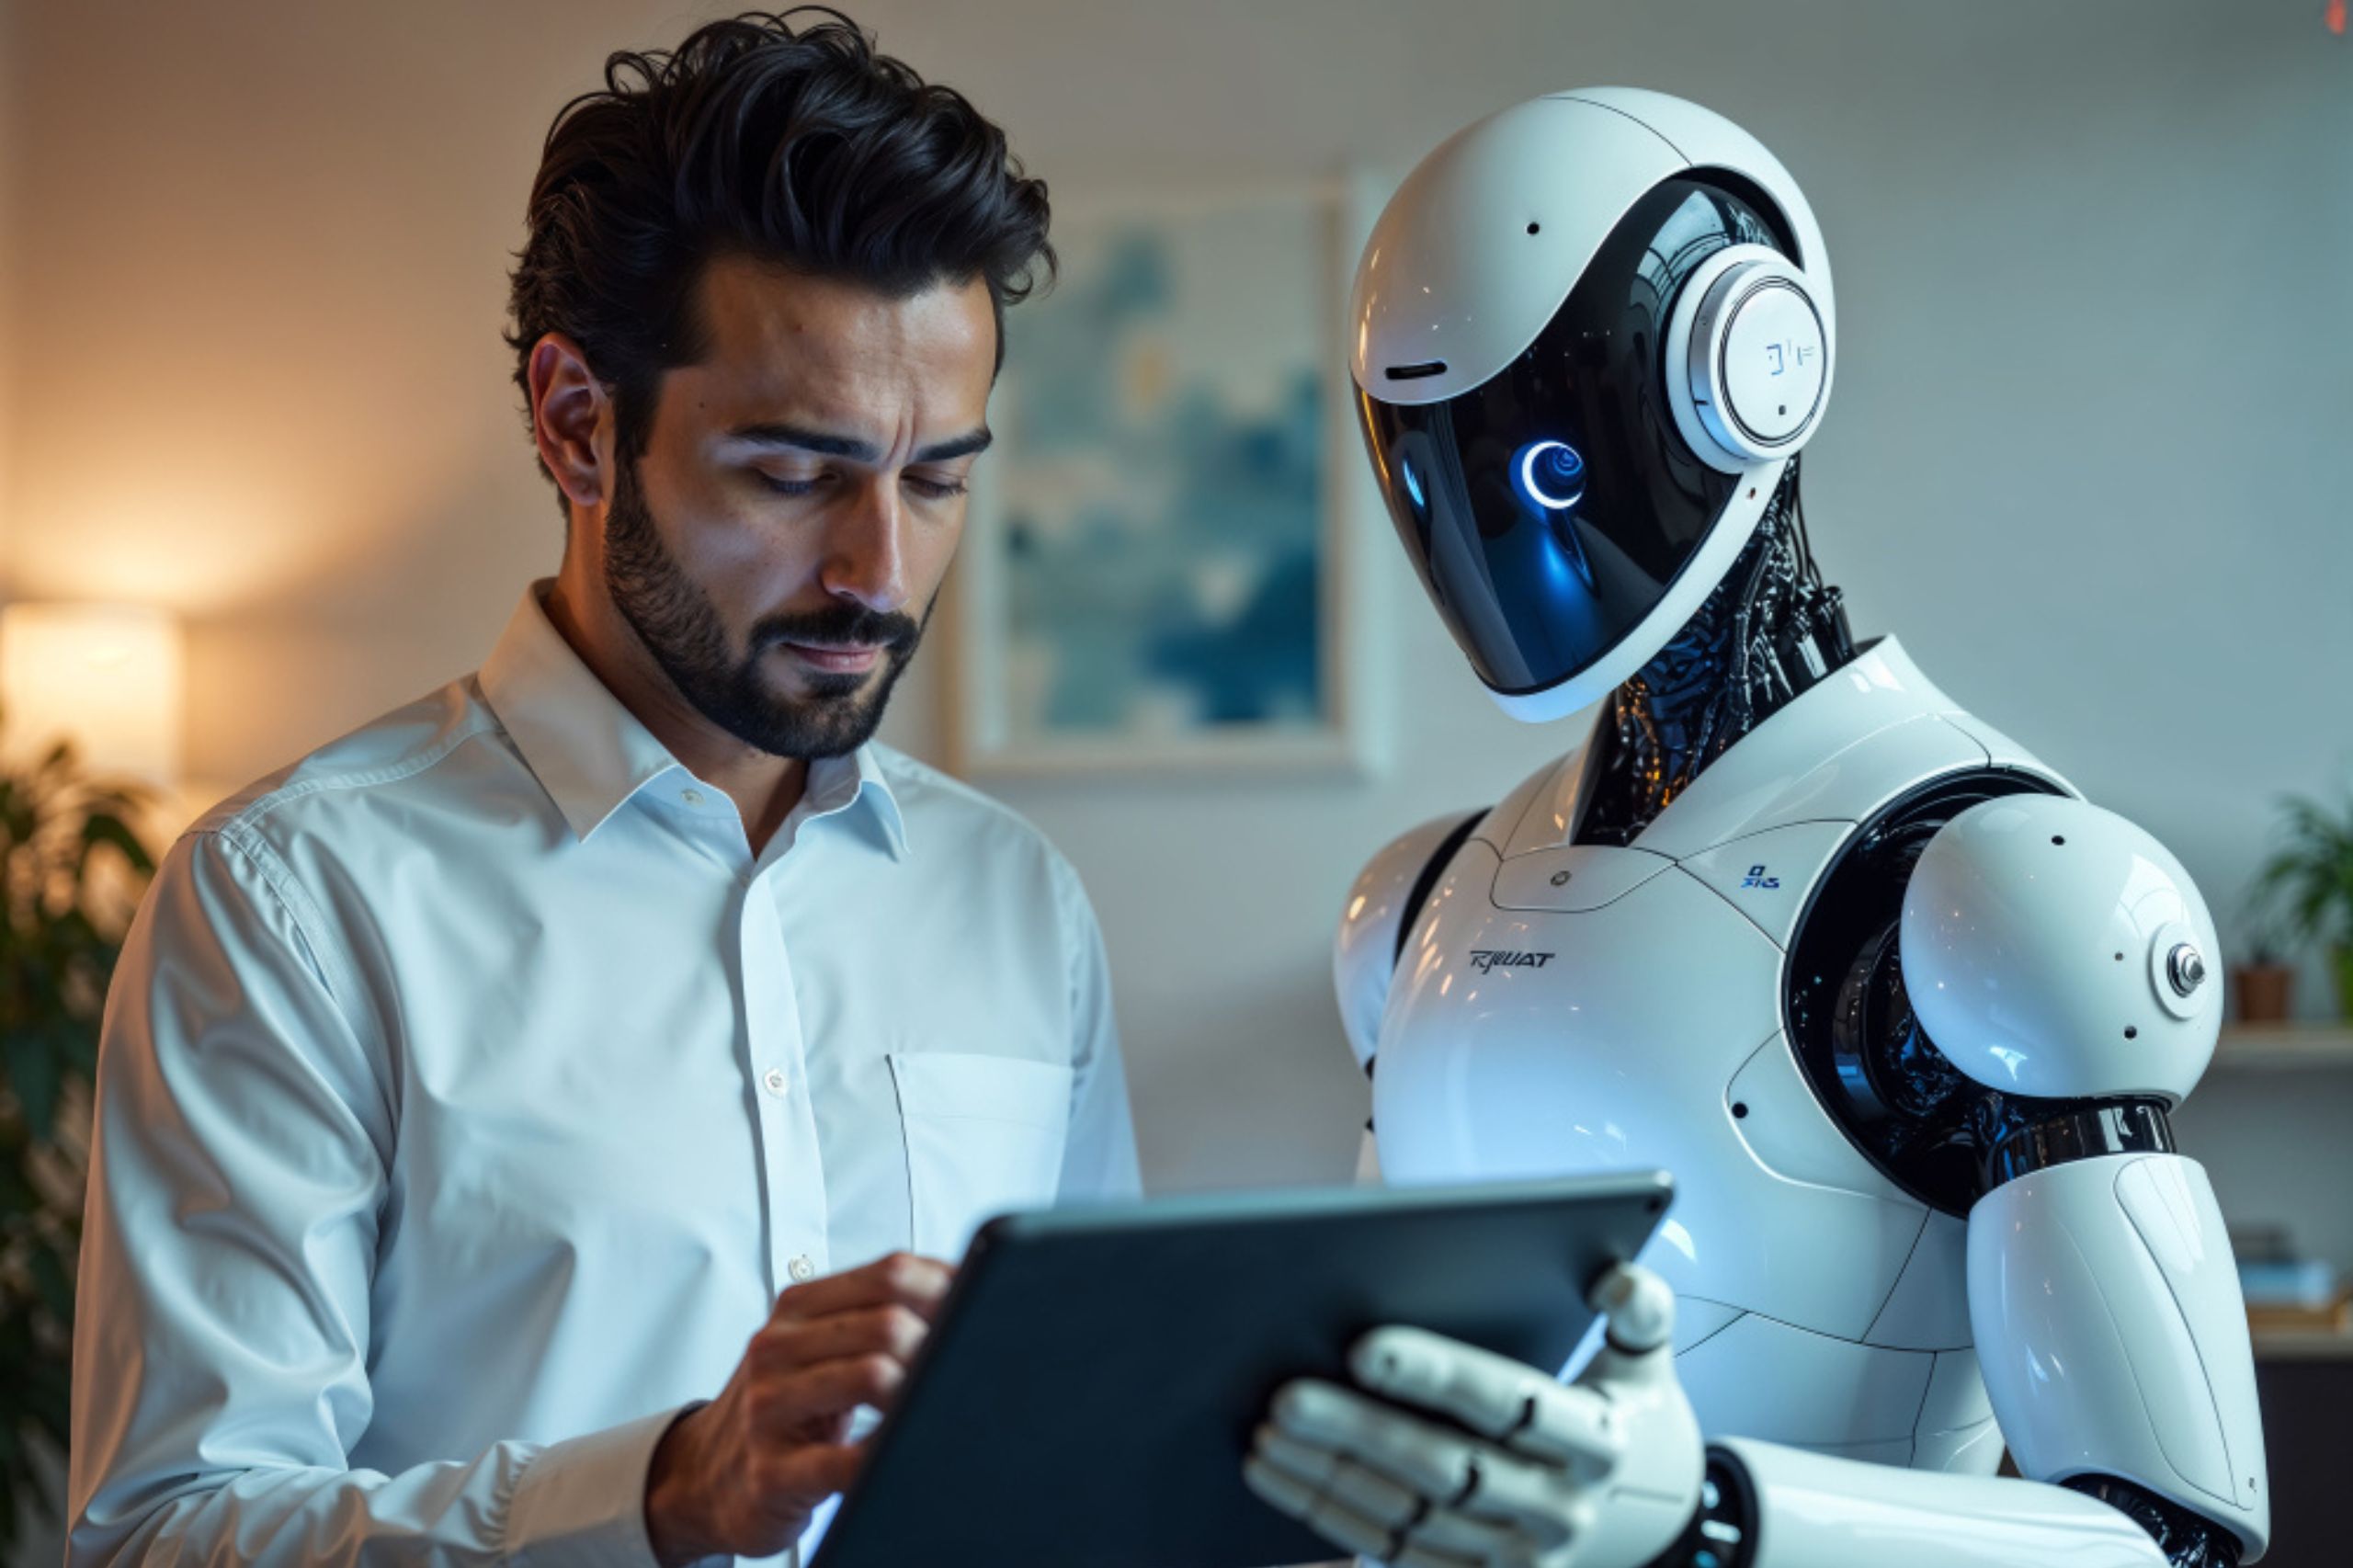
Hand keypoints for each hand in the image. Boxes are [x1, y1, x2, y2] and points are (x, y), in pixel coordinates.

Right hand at [643, 1251, 952, 1566]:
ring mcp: (768, 1408)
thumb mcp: (819, 1346)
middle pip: (888, 1324)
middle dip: (939, 1346)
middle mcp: (776, 1348)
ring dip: (919, 1395)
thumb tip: (963, 1284)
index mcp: (797, 1308)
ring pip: (873, 1377)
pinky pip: (843, 1461)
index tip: (980, 1309)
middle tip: (961, 1369)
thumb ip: (875, 1311)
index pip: (890, 1273)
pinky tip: (899, 1454)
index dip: (948, 1289)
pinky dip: (884, 1456)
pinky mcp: (771, 1472)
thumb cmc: (781, 1406)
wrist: (703, 1475)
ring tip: (934, 1407)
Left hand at [1244, 1263, 1701, 1567]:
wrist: (1642, 1514)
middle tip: (1287, 1395)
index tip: (1363, 1347)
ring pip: (1408, 1516)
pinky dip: (1329, 1514)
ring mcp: (1518, 1559)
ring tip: (1269, 1431)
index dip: (1436, 1374)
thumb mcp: (1645, 1361)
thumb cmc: (1617, 1412)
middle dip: (1359, 1431)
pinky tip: (1278, 1474)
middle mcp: (1561, 1509)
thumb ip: (1638, 1308)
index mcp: (1600, 1442)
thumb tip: (1615, 1278)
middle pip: (1446, 1468)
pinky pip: (1391, 1553)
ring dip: (1329, 1477)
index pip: (1510, 1403)